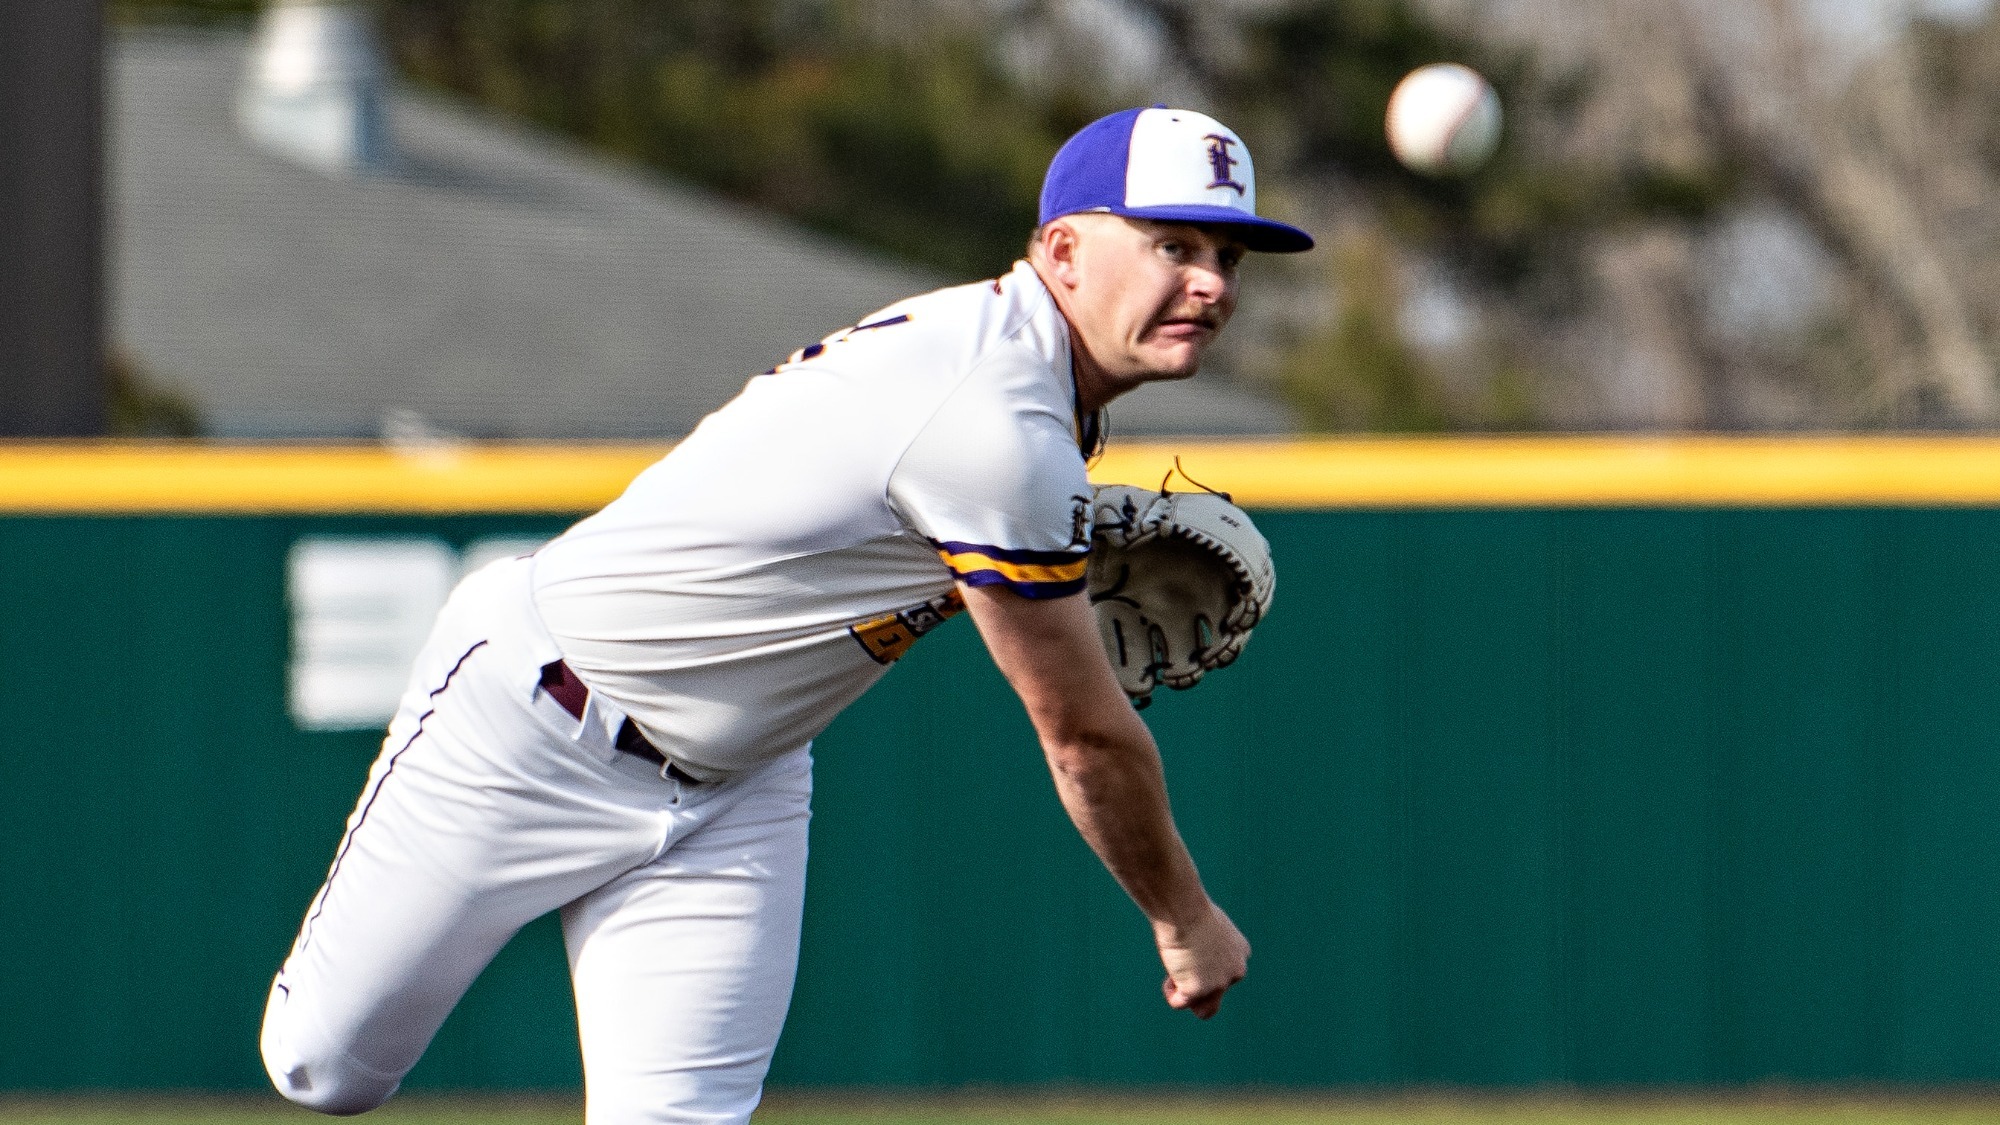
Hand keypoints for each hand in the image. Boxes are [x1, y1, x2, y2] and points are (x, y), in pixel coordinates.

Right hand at [1154, 901, 1248, 1019]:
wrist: (1184, 910)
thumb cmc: (1189, 908)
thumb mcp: (1206, 923)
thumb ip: (1208, 941)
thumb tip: (1195, 953)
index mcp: (1241, 953)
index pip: (1226, 974)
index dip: (1205, 968)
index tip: (1190, 952)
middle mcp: (1236, 971)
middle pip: (1217, 994)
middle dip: (1198, 986)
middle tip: (1183, 966)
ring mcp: (1219, 983)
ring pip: (1205, 1010)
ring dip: (1189, 999)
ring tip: (1175, 978)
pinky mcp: (1198, 990)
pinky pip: (1179, 1004)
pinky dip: (1171, 994)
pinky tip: (1168, 979)